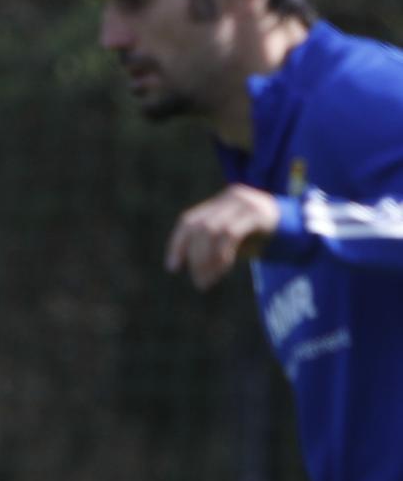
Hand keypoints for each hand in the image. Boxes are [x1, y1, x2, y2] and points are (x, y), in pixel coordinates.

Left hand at [165, 183, 279, 290]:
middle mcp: (231, 198)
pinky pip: (230, 234)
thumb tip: (189, 264)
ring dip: (206, 260)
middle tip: (198, 282)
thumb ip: (214, 247)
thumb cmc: (269, 239)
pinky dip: (221, 255)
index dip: (178, 244)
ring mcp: (245, 203)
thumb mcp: (237, 243)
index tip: (173, 268)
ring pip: (212, 230)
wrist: (307, 232)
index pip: (190, 220)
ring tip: (207, 282)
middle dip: (193, 257)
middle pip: (199, 226)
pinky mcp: (258, 213)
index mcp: (222, 203)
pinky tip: (222, 271)